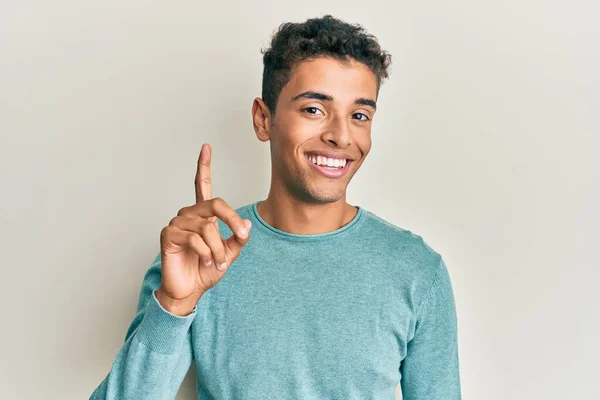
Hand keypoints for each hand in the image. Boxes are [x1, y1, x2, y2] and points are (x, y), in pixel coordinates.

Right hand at [156, 143, 251, 314]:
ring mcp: (177, 224)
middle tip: (241, 237)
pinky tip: (205, 261)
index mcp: (202, 215)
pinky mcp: (168, 235)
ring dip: (218, 248)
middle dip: (232, 221)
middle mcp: (189, 215)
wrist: (189, 291)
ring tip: (218, 262)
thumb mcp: (230, 253)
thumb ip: (238, 238)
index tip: (206, 147)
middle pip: (215, 204)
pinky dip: (206, 252)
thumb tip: (246, 224)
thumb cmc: (206, 270)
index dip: (204, 166)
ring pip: (207, 227)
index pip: (202, 186)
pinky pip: (194, 238)